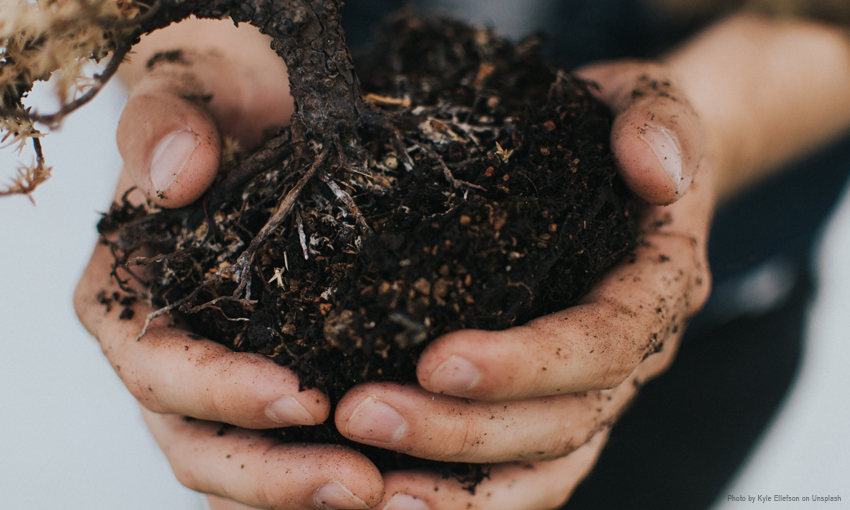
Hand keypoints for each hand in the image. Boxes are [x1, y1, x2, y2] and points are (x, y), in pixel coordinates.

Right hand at [75, 22, 384, 508]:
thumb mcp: (187, 98)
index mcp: (128, 304)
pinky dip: (320, 477)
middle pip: (200, 445)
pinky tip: (385, 483)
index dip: (222, 392)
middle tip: (359, 483)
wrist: (252, 120)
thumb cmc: (214, 113)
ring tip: (381, 495)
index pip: (161, 370)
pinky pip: (284, 452)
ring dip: (303, 494)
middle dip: (274, 474)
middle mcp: (164, 358)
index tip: (301, 395)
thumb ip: (167, 127)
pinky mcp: (270, 386)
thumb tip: (177, 177)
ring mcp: (216, 382)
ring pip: (241, 470)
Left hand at [332, 60, 712, 508]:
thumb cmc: (619, 130)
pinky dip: (463, 493)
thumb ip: (657, 123)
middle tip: (363, 414)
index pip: (601, 344)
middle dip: (462, 431)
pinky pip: (518, 468)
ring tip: (370, 491)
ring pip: (541, 466)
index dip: (525, 364)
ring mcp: (593, 387)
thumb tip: (653, 169)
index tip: (436, 360)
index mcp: (657, 288)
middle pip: (561, 422)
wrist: (623, 162)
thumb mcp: (646, 101)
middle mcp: (631, 356)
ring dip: (458, 488)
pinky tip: (393, 493)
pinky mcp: (551, 399)